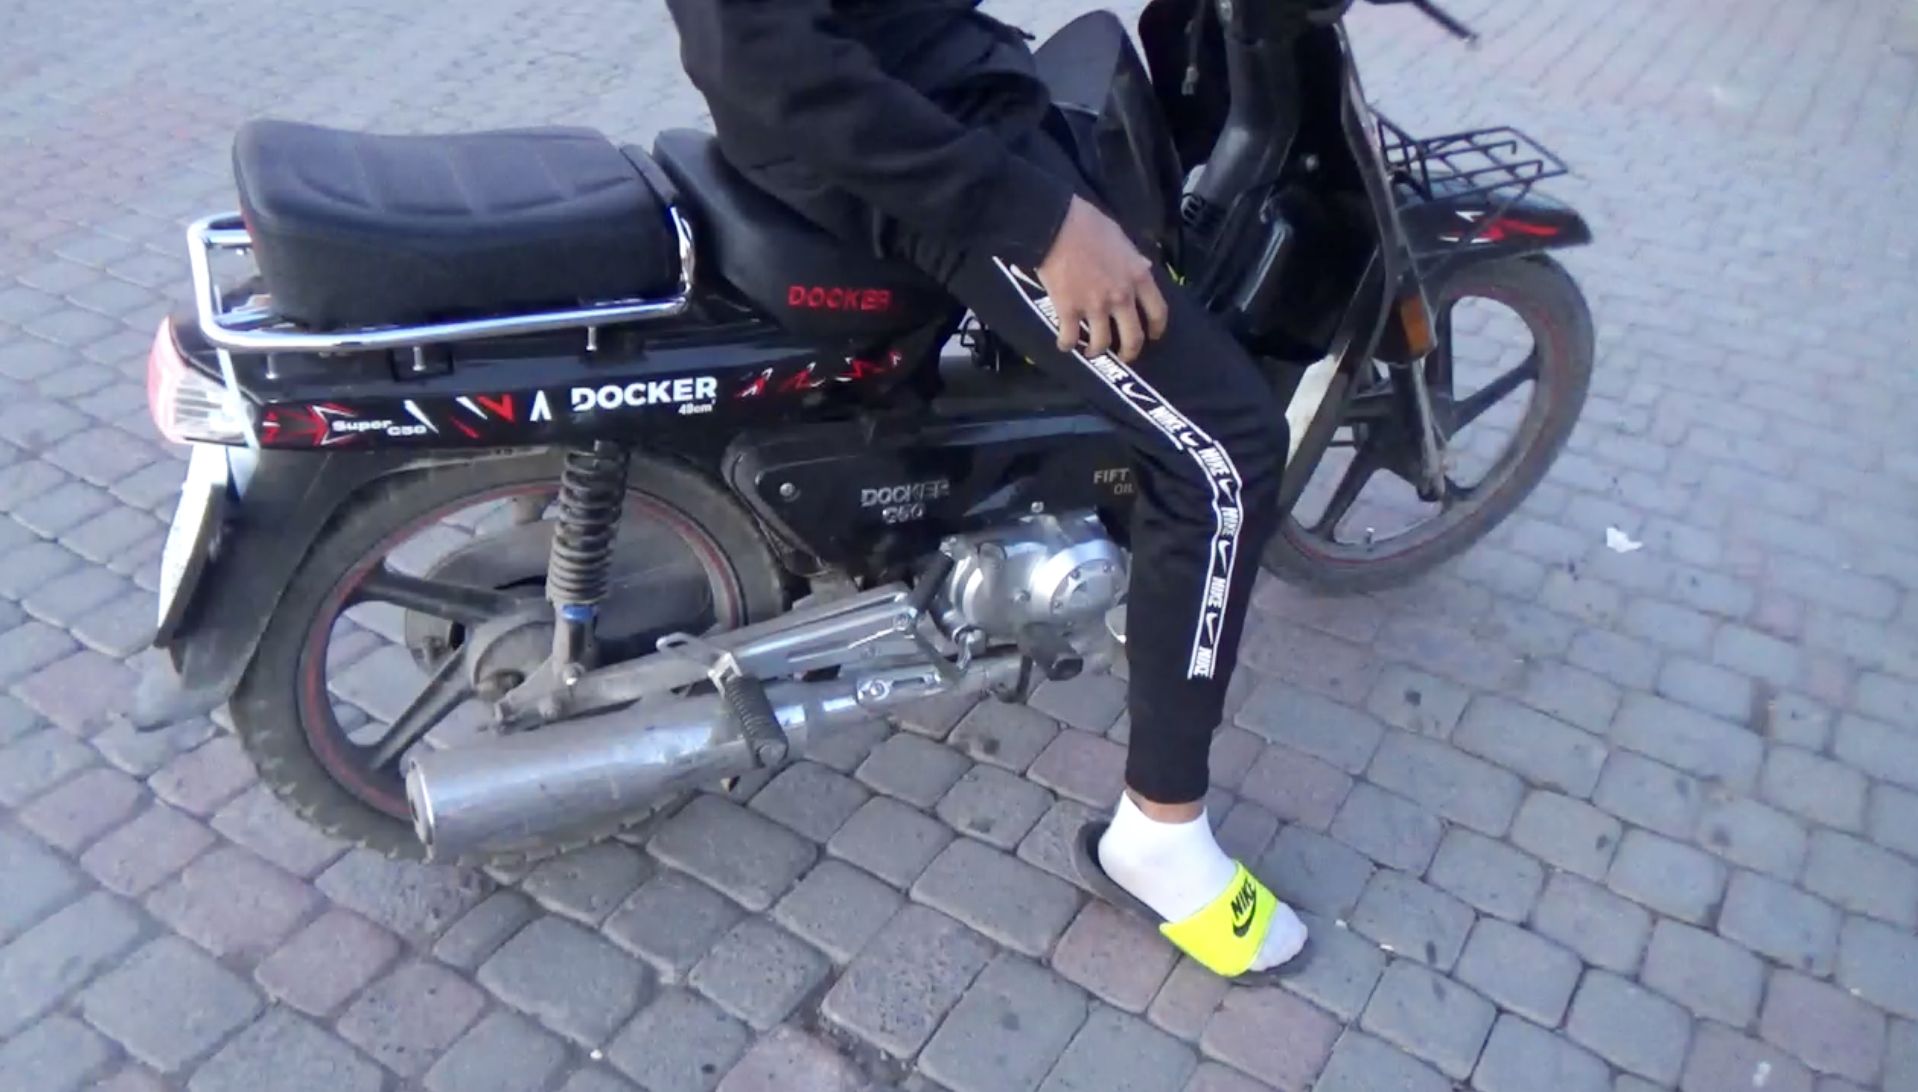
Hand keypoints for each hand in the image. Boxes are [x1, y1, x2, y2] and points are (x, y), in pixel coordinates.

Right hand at [1034, 196, 1169, 362]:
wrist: (1055, 225)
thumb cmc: (1088, 224)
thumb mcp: (1122, 238)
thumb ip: (1134, 258)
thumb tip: (1143, 267)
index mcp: (1138, 277)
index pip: (1158, 311)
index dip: (1157, 329)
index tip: (1152, 335)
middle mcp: (1121, 297)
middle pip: (1133, 338)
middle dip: (1129, 351)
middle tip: (1124, 355)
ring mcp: (1095, 307)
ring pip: (1101, 343)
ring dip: (1096, 351)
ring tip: (1090, 351)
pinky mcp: (1068, 311)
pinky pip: (1070, 338)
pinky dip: (1067, 344)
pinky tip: (1065, 344)